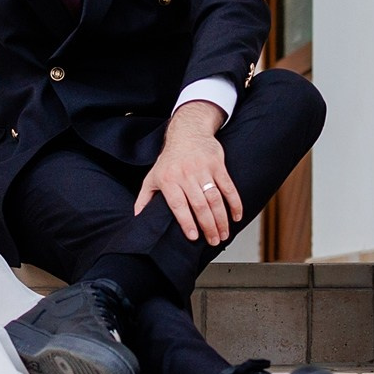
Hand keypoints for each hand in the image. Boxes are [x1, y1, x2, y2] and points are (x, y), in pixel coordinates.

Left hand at [135, 102, 242, 245]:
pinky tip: (236, 216)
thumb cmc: (169, 159)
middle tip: (213, 241)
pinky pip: (228, 187)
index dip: (186, 222)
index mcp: (168, 180)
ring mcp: (203, 169)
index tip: (193, 237)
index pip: (178, 204)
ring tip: (223, 234)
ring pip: (215, 198)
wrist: (187, 132)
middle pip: (199, 204)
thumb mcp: (152, 177)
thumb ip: (144, 198)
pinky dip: (234, 203)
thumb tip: (137, 218)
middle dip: (208, 226)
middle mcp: (185, 174)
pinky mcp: (217, 165)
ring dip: (221, 219)